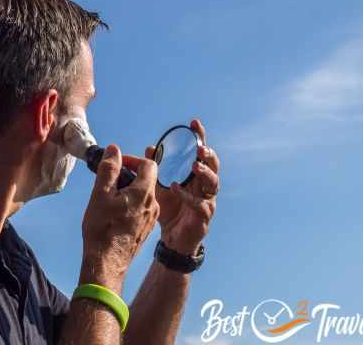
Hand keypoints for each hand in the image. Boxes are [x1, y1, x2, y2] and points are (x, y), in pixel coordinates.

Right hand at [81, 144, 159, 293]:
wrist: (107, 263)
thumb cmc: (103, 228)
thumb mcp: (101, 194)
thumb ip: (109, 169)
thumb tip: (114, 150)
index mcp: (144, 193)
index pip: (149, 164)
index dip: (132, 159)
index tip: (116, 164)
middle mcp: (152, 204)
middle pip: (146, 179)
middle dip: (128, 175)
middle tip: (108, 181)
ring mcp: (151, 218)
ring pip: (143, 195)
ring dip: (128, 190)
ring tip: (108, 198)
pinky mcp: (146, 229)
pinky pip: (141, 208)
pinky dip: (130, 203)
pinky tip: (114, 213)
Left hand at [145, 119, 219, 255]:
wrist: (173, 239)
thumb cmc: (170, 210)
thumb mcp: (160, 186)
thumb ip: (157, 168)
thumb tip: (149, 148)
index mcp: (196, 176)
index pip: (200, 152)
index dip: (200, 137)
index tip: (194, 123)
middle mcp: (205, 186)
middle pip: (213, 165)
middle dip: (208, 154)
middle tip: (200, 148)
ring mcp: (208, 201)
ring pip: (213, 183)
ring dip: (204, 173)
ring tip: (194, 166)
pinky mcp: (204, 216)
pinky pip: (199, 204)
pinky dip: (187, 196)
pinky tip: (175, 188)